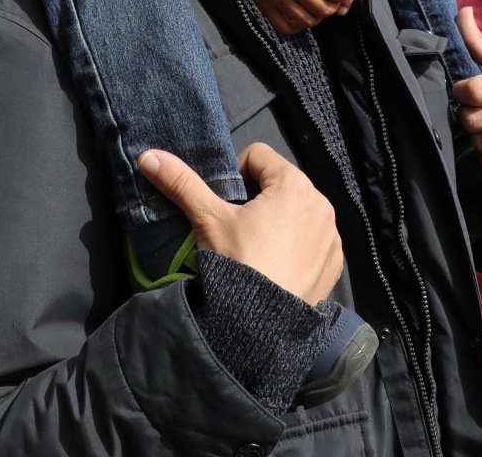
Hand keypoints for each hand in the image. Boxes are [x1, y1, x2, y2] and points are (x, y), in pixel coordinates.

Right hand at [140, 142, 342, 304]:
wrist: (261, 327)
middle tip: (236, 227)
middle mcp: (321, 204)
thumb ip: (180, 182)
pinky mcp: (333, 263)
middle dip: (257, 198)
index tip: (224, 203)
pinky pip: (312, 240)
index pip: (258, 156)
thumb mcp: (208, 219)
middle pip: (279, 183)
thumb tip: (148, 156)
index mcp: (295, 185)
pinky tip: (275, 264)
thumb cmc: (239, 262)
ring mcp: (331, 236)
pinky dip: (295, 245)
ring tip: (255, 247)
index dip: (235, 174)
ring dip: (277, 220)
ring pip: (296, 211)